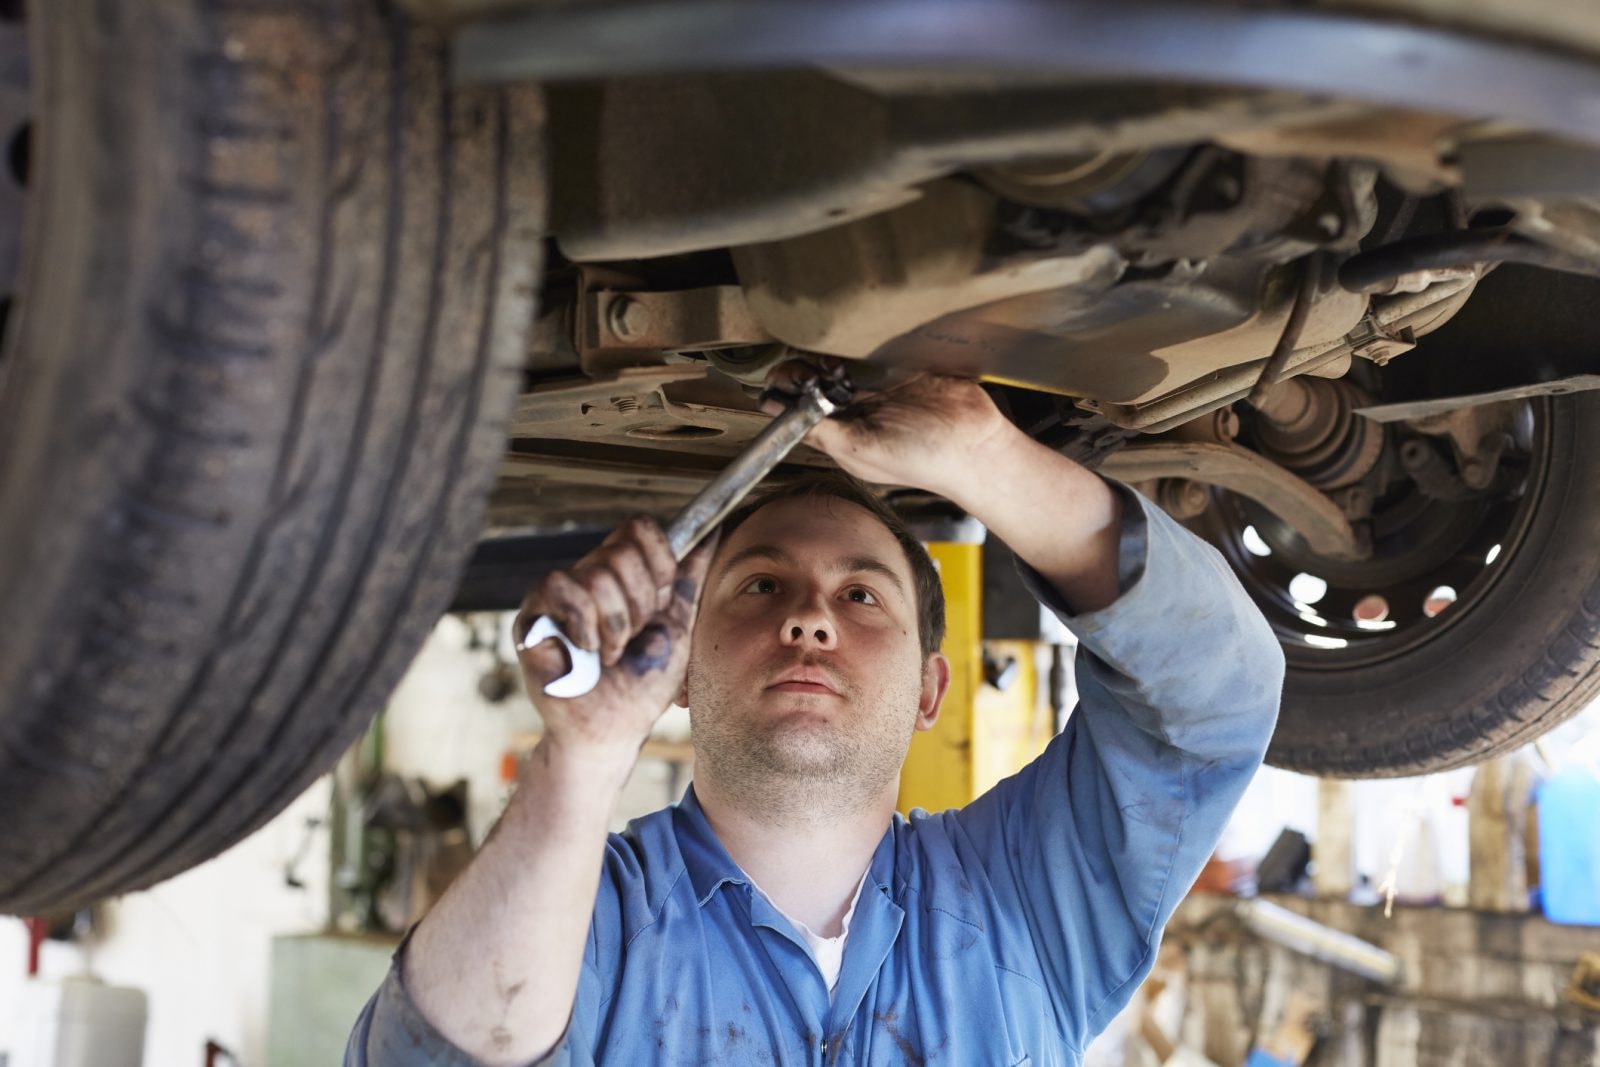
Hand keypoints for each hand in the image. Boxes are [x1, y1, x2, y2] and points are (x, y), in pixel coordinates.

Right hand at [513, 517, 717, 755]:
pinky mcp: (533, 614)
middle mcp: (589, 575)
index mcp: (623, 574)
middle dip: (639, 605)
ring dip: (615, 626)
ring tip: (609, 653)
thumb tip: (714, 530)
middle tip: (631, 639)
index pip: (639, 528)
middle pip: (621, 551)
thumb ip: (690, 577)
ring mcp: (560, 594)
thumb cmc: (642, 684)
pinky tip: (586, 651)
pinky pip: (559, 586)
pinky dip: (584, 625)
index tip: (660, 606)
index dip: (659, 565)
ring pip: (596, 575)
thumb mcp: (677, 625)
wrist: (614, 728)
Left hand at [763, 359, 1011, 495]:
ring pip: (834, 357)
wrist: (973, 443)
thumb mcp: (861, 451)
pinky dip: (856, 340)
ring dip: (826, 353)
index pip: (797, 408)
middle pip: (810, 377)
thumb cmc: (921, 460)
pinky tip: (855, 343)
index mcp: (839, 432)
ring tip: (832, 360)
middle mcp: (853, 406)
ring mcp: (875, 383)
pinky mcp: (897, 363)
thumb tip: (780, 414)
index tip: (783, 385)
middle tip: (809, 370)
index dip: (783, 393)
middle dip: (801, 369)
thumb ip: (821, 432)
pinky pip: (867, 345)